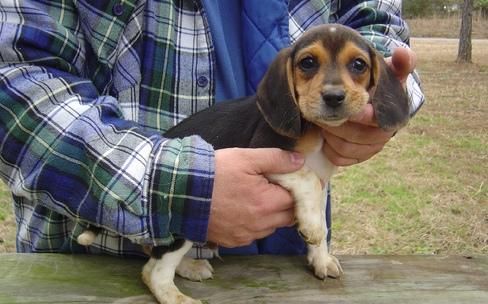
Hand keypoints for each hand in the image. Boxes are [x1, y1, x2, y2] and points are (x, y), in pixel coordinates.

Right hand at [207, 148, 303, 246]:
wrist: (181, 192)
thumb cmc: (215, 172)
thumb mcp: (246, 158)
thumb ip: (276, 159)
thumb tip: (300, 162)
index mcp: (268, 203)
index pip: (298, 200)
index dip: (298, 189)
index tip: (293, 181)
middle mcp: (260, 224)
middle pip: (288, 217)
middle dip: (287, 203)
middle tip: (277, 188)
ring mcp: (246, 235)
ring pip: (271, 227)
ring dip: (272, 215)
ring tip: (258, 198)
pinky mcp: (232, 241)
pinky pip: (253, 235)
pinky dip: (255, 224)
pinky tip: (243, 210)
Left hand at [321, 47, 415, 165]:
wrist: (370, 105)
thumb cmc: (376, 86)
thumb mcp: (388, 72)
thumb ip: (399, 62)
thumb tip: (403, 52)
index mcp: (391, 115)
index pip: (376, 119)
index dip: (362, 114)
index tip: (349, 107)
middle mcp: (382, 135)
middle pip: (354, 135)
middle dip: (336, 121)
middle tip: (323, 107)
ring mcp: (369, 149)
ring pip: (343, 147)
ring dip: (329, 133)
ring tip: (322, 118)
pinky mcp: (355, 158)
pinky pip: (337, 157)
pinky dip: (328, 146)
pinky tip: (325, 133)